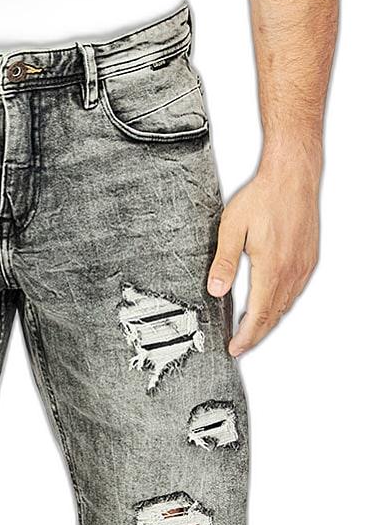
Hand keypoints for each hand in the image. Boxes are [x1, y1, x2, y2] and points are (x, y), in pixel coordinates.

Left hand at [207, 151, 320, 357]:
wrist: (293, 175)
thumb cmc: (264, 197)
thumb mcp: (233, 228)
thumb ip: (224, 262)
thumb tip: (216, 291)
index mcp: (272, 269)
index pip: (259, 316)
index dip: (246, 337)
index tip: (235, 348)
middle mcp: (292, 271)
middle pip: (273, 317)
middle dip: (256, 336)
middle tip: (240, 347)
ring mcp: (303, 266)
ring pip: (285, 306)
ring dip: (268, 322)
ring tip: (251, 331)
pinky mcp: (308, 259)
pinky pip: (294, 292)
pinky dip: (280, 305)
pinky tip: (270, 305)